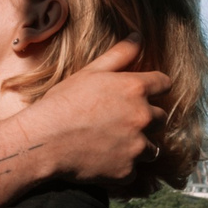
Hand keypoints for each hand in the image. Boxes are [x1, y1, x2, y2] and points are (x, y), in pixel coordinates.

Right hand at [19, 39, 170, 185]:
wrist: (43, 141)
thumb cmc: (62, 102)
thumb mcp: (89, 72)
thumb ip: (119, 54)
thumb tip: (138, 36)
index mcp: (135, 88)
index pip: (164, 84)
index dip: (155, 88)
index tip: (145, 94)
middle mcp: (142, 116)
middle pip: (161, 118)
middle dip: (145, 120)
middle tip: (119, 122)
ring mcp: (137, 146)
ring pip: (152, 149)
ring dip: (139, 147)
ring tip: (112, 144)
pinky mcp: (127, 171)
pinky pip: (133, 171)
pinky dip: (122, 168)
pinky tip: (102, 161)